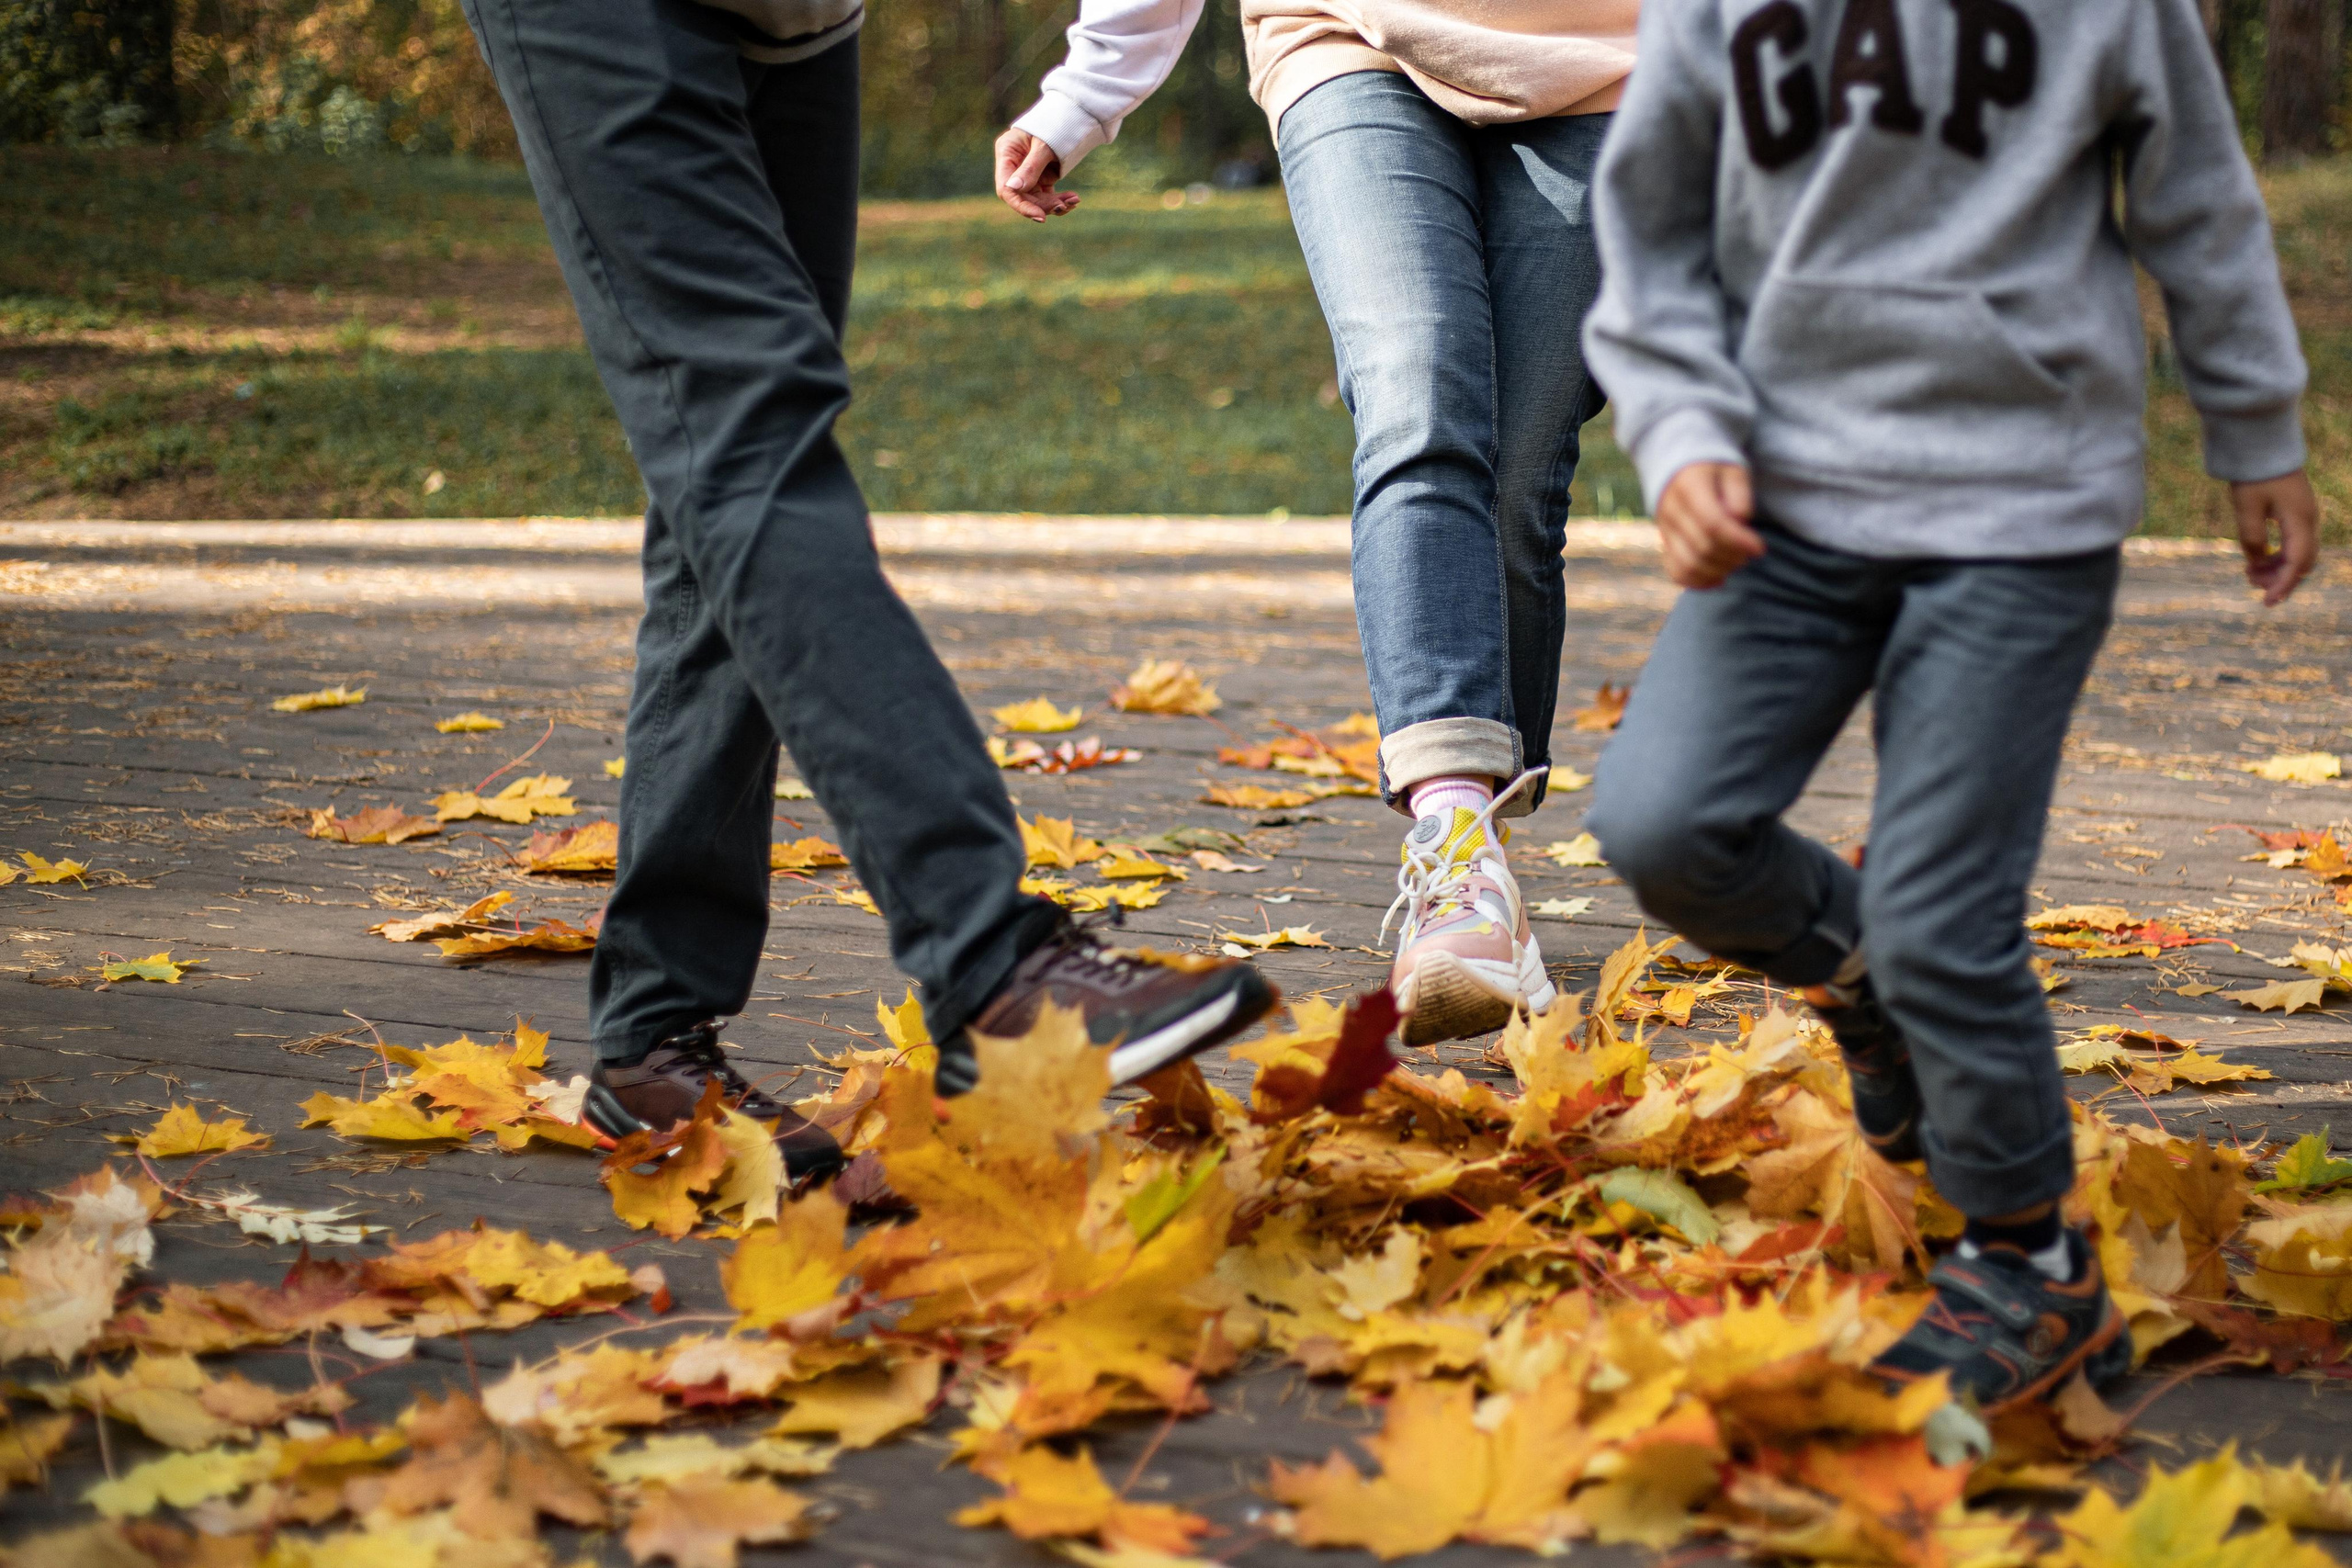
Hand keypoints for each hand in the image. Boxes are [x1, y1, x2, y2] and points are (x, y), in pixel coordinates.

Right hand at [994, 129, 1079, 222]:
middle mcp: (1013, 165)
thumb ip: (1030, 167)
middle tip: (1064, 206)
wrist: (1071, 114)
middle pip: (1022, 197)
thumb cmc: (1055, 123)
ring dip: (1055, 204)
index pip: (1006, 188)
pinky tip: (1073, 200)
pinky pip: (1046, 196)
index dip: (1021, 205)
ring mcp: (1026, 173)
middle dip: (1043, 205)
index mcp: (1006, 153)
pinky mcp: (1040, 177)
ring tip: (1074, 201)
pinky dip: (1060, 200)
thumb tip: (1013, 189)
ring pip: (1036, 199)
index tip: (1041, 216)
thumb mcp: (1043, 146)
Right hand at [1655, 462, 1764, 588]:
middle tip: (1750, 552)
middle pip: (1702, 547)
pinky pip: (1677, 572)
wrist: (1681, 469)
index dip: (1738, 540)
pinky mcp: (1665, 544)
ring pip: (1689, 565)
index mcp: (1688, 486)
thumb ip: (1739, 496)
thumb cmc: (1715, 470)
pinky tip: (1719, 579)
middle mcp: (1671, 510)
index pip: (1712, 523)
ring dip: (1718, 571)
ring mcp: (1664, 530)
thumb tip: (1739, 523)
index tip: (1760, 548)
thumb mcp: (1734, 471)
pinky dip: (1698, 582)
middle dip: (1733, 556)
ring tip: (1736, 561)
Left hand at [2233, 470, 2319, 607]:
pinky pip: (2293, 543)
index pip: (2296, 563)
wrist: (2264, 447)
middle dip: (2279, 578)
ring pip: (2299, 554)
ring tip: (2249, 573)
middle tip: (2251, 583)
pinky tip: (2257, 560)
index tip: (2267, 602)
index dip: (2282, 585)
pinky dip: (2278, 556)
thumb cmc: (2255, 475)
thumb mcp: (2246, 508)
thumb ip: (2251, 537)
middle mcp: (2308, 521)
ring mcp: (2305, 517)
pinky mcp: (2297, 514)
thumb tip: (2256, 562)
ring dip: (2278, 568)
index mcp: (2300, 521)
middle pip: (2302, 563)